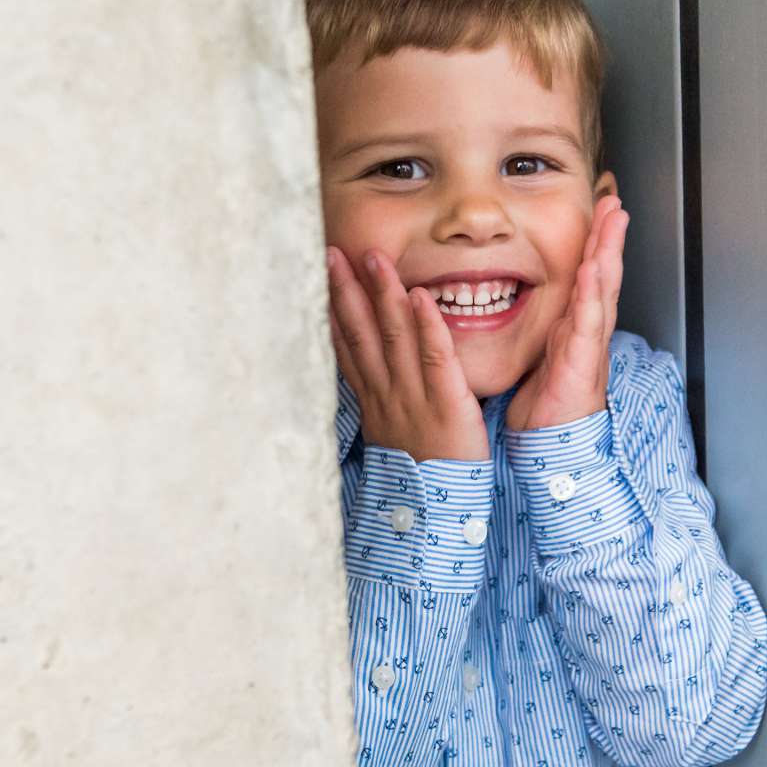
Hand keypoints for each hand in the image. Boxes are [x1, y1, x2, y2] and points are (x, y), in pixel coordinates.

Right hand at [326, 246, 489, 461]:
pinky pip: (434, 358)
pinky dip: (427, 326)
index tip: (319, 277)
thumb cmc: (418, 472)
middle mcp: (387, 392)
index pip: (347, 345)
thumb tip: (368, 373)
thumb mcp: (388, 434)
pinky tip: (419, 297)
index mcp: (373, 399)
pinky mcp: (446, 402)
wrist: (435, 513)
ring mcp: (413, 396)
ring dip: (383, 295)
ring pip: (394, 337)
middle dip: (346, 291)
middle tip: (332, 252)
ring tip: (375, 259)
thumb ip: (381, 399)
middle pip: (361, 334)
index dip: (332, 309)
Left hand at [507, 195, 627, 432]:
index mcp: (575, 331)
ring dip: (607, 254)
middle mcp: (587, 335)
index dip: (594, 246)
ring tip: (612, 221)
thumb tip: (526, 305)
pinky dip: (590, 295)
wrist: (551, 451)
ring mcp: (588, 349)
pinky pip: (587, 326)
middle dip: (609, 238)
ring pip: (601, 293)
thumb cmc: (546, 411)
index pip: (588, 280)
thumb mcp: (541, 359)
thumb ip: (541, 332)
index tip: (597, 213)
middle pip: (603, 277)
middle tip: (614, 202)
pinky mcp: (581, 366)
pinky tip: (592, 269)